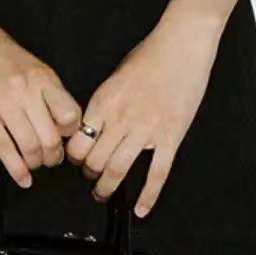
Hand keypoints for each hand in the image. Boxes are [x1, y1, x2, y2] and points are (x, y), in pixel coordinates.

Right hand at [0, 14, 83, 188]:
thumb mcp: (32, 65)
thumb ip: (48, 91)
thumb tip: (64, 123)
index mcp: (43, 77)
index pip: (70, 115)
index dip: (71, 134)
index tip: (65, 139)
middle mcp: (27, 90)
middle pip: (51, 137)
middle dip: (54, 156)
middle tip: (50, 160)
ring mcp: (3, 102)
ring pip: (29, 147)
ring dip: (35, 163)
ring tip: (34, 163)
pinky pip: (4, 149)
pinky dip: (16, 170)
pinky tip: (22, 178)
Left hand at [64, 16, 219, 217]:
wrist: (181, 45)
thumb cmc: (150, 54)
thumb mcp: (116, 75)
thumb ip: (105, 102)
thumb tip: (96, 124)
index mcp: (104, 101)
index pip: (78, 140)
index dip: (74, 155)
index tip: (76, 159)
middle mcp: (121, 118)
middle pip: (94, 160)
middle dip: (89, 174)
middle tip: (90, 179)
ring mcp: (146, 129)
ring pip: (118, 170)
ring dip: (107, 187)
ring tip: (103, 193)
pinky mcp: (170, 136)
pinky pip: (157, 173)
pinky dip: (148, 196)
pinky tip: (141, 209)